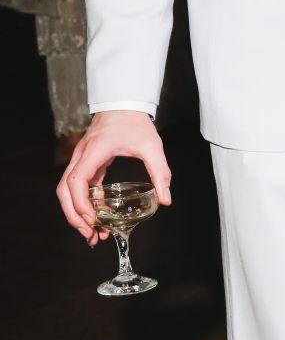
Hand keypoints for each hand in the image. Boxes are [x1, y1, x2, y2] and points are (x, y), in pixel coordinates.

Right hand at [57, 111, 171, 245]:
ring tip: (93, 233)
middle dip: (73, 215)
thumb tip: (166, 200)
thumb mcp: (152, 147)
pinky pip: (80, 187)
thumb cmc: (136, 123)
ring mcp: (82, 159)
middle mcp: (82, 156)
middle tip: (90, 235)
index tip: (92, 219)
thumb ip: (160, 173)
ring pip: (67, 190)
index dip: (80, 203)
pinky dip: (85, 203)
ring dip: (76, 212)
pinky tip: (98, 217)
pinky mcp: (88, 163)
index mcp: (94, 151)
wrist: (124, 104)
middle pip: (64, 189)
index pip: (76, 180)